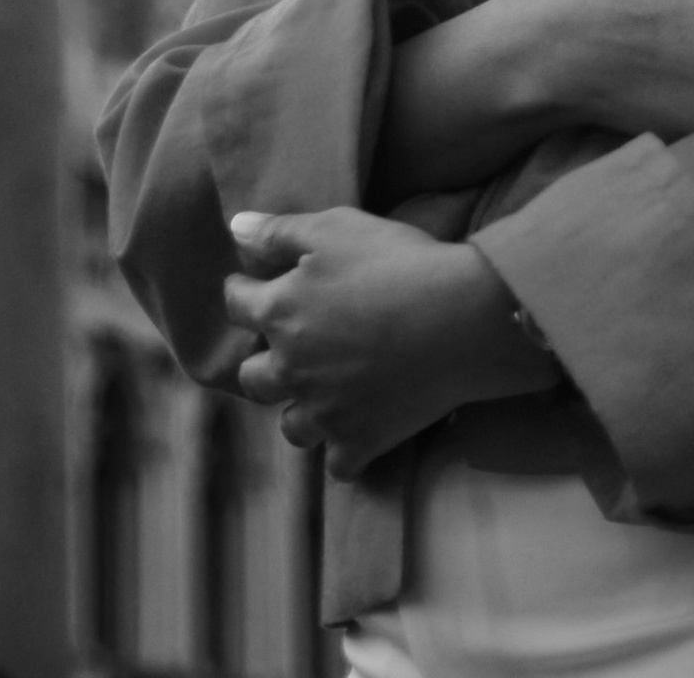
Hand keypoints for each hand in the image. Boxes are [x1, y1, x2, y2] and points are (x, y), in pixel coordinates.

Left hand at [224, 207, 556, 474]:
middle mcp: (292, 369)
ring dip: (298, 410)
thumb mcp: (335, 228)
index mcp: (280, 312)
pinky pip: (337, 464)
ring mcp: (325, 412)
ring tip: (319, 394)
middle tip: (289, 347)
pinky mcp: (361, 441)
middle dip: (264, 360)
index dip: (243, 292)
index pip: (236, 305)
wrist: (457, 319)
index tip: (254, 288)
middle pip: (252, 378)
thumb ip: (280, 232)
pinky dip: (343, 450)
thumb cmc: (396, 263)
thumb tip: (236, 229)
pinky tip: (355, 430)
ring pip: (290, 427)